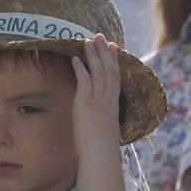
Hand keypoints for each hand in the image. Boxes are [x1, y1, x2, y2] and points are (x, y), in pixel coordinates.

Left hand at [71, 35, 128, 190]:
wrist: (100, 154)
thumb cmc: (102, 148)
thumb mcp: (105, 130)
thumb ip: (102, 120)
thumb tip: (99, 121)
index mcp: (113, 104)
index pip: (115, 77)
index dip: (114, 61)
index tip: (114, 47)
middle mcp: (108, 99)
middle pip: (108, 70)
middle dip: (104, 52)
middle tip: (101, 36)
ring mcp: (98, 100)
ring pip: (98, 71)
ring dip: (93, 55)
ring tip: (88, 40)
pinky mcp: (86, 103)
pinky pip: (84, 81)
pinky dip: (81, 69)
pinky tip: (76, 58)